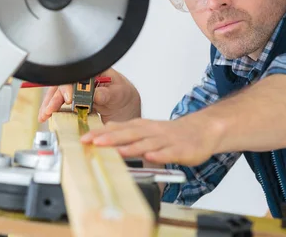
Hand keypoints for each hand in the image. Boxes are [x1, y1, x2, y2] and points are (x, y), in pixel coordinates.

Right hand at [37, 68, 140, 123]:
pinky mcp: (75, 103)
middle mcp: (83, 80)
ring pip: (59, 94)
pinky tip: (47, 117)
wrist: (126, 109)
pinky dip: (53, 111)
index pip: (76, 75)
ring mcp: (78, 91)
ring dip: (50, 105)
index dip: (69, 86)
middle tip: (49, 110)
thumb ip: (108, 93)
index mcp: (94, 72)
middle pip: (63, 85)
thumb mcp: (120, 94)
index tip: (68, 98)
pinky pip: (61, 106)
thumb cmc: (124, 96)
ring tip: (44, 115)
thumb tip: (95, 94)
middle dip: (54, 98)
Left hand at [79, 113, 225, 166]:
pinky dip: (160, 155)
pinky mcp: (180, 150)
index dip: (101, 133)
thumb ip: (126, 131)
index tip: (84, 138)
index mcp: (142, 127)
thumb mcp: (145, 129)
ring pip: (147, 143)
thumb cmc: (170, 133)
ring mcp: (165, 141)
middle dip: (111, 138)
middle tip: (94, 142)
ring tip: (117, 151)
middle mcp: (151, 132)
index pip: (118, 129)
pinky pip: (169, 153)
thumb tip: (103, 132)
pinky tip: (151, 157)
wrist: (201, 130)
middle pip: (129, 134)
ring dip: (132, 147)